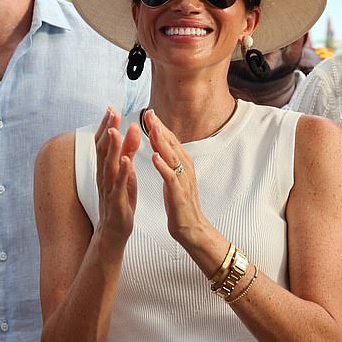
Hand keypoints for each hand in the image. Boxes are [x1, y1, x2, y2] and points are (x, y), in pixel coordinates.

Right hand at [94, 108, 140, 244]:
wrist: (113, 232)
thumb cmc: (120, 202)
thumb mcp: (125, 174)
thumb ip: (128, 155)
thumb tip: (132, 133)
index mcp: (106, 169)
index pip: (103, 143)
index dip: (106, 126)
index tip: (111, 108)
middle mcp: (104, 176)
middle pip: (103, 149)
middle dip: (108, 129)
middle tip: (112, 111)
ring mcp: (109, 189)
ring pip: (109, 165)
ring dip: (112, 147)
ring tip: (116, 131)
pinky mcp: (117, 202)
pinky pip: (118, 185)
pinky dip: (122, 172)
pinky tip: (125, 161)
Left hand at [145, 110, 207, 247]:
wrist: (191, 228)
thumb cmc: (180, 203)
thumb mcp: (173, 177)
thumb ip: (167, 160)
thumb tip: (159, 143)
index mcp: (182, 164)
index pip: (170, 141)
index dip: (160, 126)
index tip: (149, 112)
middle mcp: (185, 169)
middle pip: (172, 144)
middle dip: (160, 128)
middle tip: (150, 113)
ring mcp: (183, 180)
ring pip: (173, 157)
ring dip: (162, 142)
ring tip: (152, 128)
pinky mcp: (180, 194)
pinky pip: (171, 177)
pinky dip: (163, 166)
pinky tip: (155, 157)